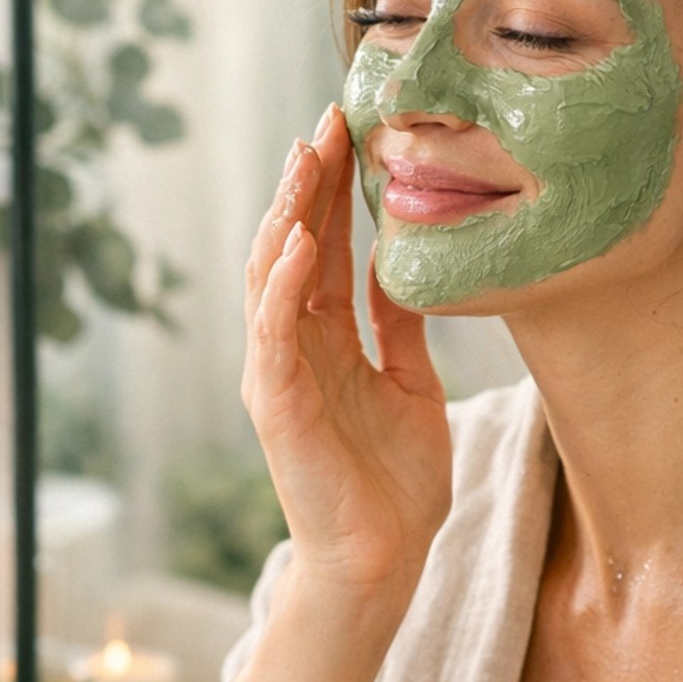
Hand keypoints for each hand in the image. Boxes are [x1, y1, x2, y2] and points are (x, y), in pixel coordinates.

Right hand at [243, 105, 451, 599]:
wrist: (382, 561)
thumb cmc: (394, 485)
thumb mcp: (411, 384)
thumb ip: (398, 327)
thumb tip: (399, 265)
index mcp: (325, 340)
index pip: (322, 247)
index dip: (333, 189)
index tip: (352, 129)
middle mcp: (293, 348)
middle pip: (291, 247)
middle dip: (308, 183)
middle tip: (329, 120)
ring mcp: (279, 374)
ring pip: (271, 279)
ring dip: (288, 217)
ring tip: (307, 161)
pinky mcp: (277, 407)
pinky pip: (273, 335)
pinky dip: (281, 287)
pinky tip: (300, 244)